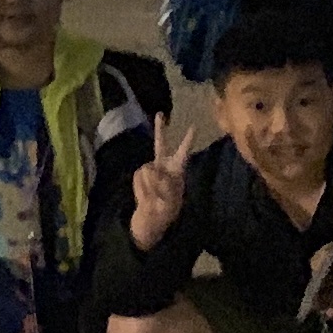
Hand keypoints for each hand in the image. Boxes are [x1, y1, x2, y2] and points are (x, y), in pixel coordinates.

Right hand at [128, 122, 195, 250]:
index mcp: (177, 170)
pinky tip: (147, 196)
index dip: (187, 140)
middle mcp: (163, 165)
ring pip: (149, 170)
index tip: (193, 126)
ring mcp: (149, 169)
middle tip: (159, 114)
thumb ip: (163, 183)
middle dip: (160, 129)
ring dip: (152, 186)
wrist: (150, 218)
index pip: (183, 152)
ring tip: (156, 197)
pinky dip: (144, 188)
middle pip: (161, 144)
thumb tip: (150, 171)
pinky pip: (140, 177)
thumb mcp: (171, 198)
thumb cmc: (166, 209)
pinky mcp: (138, 174)